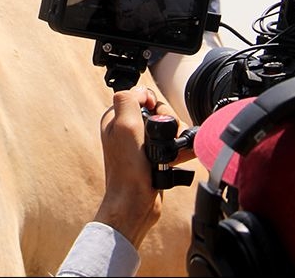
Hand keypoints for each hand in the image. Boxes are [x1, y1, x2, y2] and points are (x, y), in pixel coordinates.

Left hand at [93, 86, 168, 247]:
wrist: (136, 204)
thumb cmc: (128, 171)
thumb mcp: (124, 126)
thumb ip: (129, 99)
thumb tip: (142, 91)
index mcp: (115, 118)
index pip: (142, 95)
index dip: (154, 104)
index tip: (155, 119)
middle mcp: (126, 129)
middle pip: (159, 111)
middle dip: (168, 123)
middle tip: (164, 139)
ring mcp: (140, 144)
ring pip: (168, 128)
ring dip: (175, 137)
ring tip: (171, 151)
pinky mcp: (153, 158)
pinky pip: (171, 145)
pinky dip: (178, 150)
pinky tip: (177, 158)